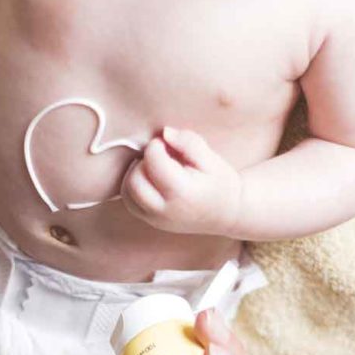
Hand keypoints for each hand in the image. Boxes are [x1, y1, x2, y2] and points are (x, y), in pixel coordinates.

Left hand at [120, 127, 242, 235]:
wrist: (227, 213)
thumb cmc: (221, 184)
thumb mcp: (212, 159)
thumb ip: (188, 142)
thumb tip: (164, 133)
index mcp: (182, 192)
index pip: (153, 162)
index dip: (156, 146)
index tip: (167, 144)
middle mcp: (165, 209)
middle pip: (135, 179)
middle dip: (143, 161)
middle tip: (159, 156)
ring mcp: (156, 219)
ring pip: (127, 192)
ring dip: (134, 173)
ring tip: (154, 168)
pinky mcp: (151, 221)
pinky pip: (130, 202)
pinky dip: (132, 187)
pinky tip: (149, 179)